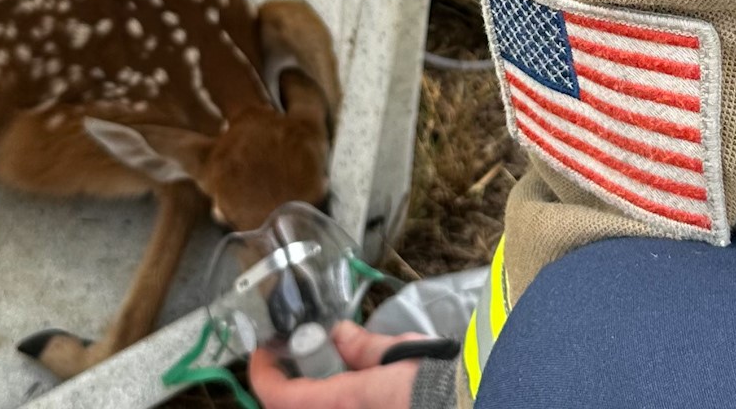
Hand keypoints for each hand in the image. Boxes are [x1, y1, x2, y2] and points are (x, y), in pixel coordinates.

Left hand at [248, 322, 424, 408]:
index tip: (262, 352)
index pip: (279, 396)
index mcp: (340, 404)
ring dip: (311, 395)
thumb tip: (340, 334)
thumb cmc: (437, 382)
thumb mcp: (397, 354)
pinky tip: (349, 384)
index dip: (262, 374)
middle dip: (288, 387)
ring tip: (322, 371)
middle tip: (294, 359)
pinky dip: (332, 400)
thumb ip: (362, 347)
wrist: (473, 404)